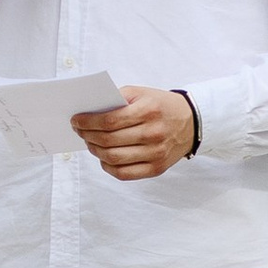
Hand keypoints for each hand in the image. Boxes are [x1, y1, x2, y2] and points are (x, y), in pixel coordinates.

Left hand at [71, 87, 197, 181]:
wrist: (191, 122)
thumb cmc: (160, 106)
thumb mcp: (141, 93)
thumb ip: (117, 99)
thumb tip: (90, 112)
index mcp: (148, 111)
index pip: (110, 120)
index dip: (88, 122)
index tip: (76, 120)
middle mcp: (153, 133)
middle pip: (109, 140)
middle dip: (88, 136)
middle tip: (79, 131)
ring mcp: (156, 153)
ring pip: (114, 158)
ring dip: (95, 151)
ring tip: (90, 143)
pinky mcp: (157, 168)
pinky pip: (124, 174)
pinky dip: (108, 167)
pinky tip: (103, 158)